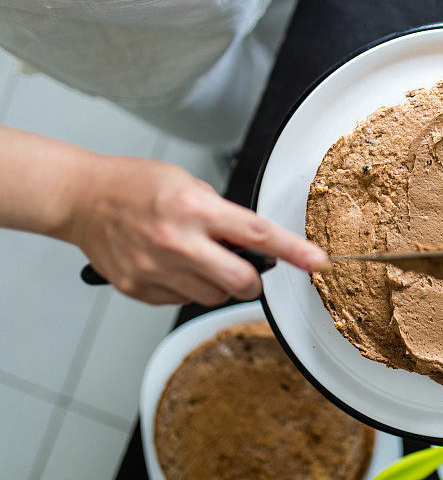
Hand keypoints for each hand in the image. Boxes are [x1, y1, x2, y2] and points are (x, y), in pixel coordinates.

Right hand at [62, 156, 328, 304]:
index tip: (317, 261)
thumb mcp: (188, 185)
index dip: (294, 251)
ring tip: (199, 260)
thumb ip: (222, 216)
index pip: (258, 234)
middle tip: (248, 270)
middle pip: (242, 281)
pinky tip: (172, 266)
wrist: (82, 198)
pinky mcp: (139, 288)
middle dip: (254, 281)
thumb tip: (253, 246)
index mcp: (195, 209)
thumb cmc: (136, 185)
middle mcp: (178, 241)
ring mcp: (157, 269)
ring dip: (220, 285)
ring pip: (214, 297)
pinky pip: (182, 301)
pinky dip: (188, 288)